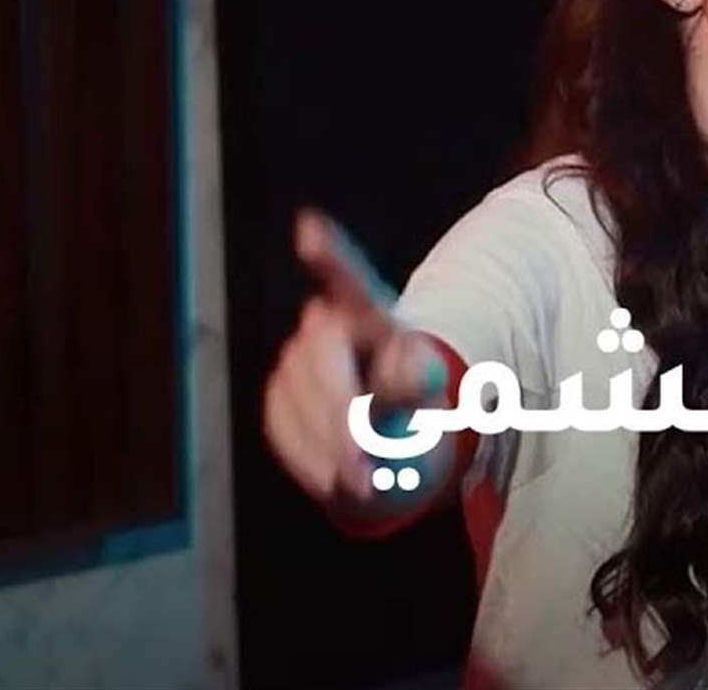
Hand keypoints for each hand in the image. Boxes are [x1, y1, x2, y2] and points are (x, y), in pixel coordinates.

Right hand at [263, 209, 445, 506]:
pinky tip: (335, 476)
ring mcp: (300, 358)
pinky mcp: (279, 392)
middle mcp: (330, 326)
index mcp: (374, 317)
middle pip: (320, 353)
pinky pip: (282, 424)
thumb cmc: (416, 409)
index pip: (349, 281)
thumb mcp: (429, 397)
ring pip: (297, 395)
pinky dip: (308, 457)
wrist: (392, 440)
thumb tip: (414, 374)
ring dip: (328, 444)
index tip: (309, 231)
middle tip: (362, 462)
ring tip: (363, 476)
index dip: (329, 256)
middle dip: (339, 412)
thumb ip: (413, 381)